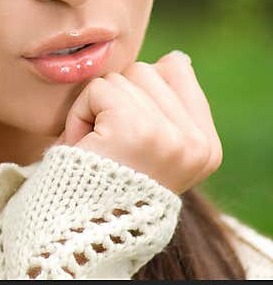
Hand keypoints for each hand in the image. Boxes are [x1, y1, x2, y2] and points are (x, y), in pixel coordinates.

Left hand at [54, 50, 221, 193]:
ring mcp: (170, 136)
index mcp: (206, 148)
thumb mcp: (148, 148)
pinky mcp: (136, 129)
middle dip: (114, 100)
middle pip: (145, 70)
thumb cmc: (100, 183)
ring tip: (95, 146)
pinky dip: (80, 112)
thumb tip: (174, 59)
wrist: (78, 226)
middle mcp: (196, 144)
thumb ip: (165, 106)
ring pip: (121, 77)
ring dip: (95, 107)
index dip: (138, 88)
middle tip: (105, 144)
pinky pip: (98, 89)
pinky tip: (84, 144)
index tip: (125, 130)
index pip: (177, 69)